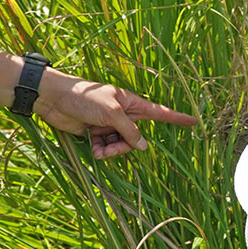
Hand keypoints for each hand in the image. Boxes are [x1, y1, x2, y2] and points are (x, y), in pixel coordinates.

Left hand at [33, 68, 197, 158]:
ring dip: (112, 151)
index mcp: (131, 103)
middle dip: (126, 146)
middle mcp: (123, 115)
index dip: (177, 118)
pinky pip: (107, 148)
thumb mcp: (112, 112)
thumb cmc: (84, 98)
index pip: (160, 112)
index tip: (194, 122)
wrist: (53, 99)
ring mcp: (110, 125)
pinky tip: (92, 147)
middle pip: (137, 137)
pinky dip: (101, 151)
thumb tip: (143, 146)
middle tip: (111, 146)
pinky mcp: (96, 134)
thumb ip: (129, 130)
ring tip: (98, 149)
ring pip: (122, 146)